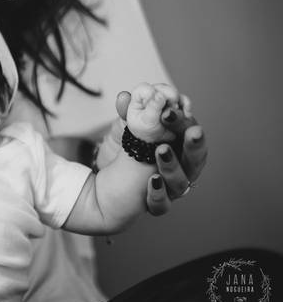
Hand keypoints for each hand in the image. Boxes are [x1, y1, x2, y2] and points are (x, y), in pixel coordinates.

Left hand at [116, 89, 207, 215]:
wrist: (105, 175)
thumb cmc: (127, 148)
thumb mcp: (126, 126)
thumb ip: (128, 112)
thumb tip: (124, 97)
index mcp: (180, 145)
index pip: (189, 132)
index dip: (183, 122)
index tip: (170, 110)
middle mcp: (181, 168)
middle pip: (195, 160)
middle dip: (194, 145)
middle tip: (191, 131)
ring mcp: (171, 187)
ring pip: (181, 182)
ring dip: (173, 166)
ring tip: (162, 150)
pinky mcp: (155, 203)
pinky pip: (161, 204)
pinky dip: (158, 193)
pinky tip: (152, 180)